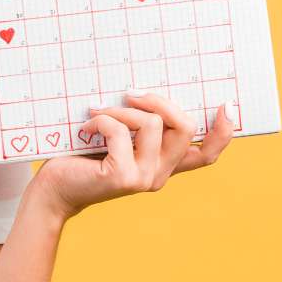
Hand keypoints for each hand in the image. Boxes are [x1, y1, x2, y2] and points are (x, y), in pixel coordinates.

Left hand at [32, 91, 235, 221]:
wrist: (54, 189)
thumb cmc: (82, 157)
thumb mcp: (117, 139)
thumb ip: (138, 127)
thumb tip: (146, 92)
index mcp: (164, 165)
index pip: (206, 154)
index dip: (223, 131)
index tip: (226, 105)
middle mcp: (160, 175)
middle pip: (184, 127)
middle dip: (159, 101)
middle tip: (129, 94)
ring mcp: (144, 178)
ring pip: (151, 124)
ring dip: (121, 111)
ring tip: (97, 113)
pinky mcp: (123, 177)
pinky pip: (120, 132)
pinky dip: (102, 120)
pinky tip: (86, 128)